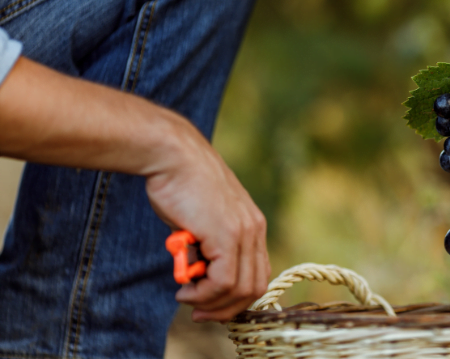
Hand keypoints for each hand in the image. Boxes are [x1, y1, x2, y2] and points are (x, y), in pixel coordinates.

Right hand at [144, 122, 270, 322]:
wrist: (173, 156)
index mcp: (252, 225)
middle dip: (227, 309)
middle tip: (199, 314)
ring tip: (188, 299)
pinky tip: (185, 291)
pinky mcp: (227, 234)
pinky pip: (224, 281)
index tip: (209, 305)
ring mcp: (243, 232)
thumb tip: (198, 275)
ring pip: (241, 288)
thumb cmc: (179, 186)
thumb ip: (207, 246)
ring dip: (213, 304)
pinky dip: (205, 294)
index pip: (258, 273)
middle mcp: (254, 229)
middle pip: (255, 287)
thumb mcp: (201, 221)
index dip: (236, 297)